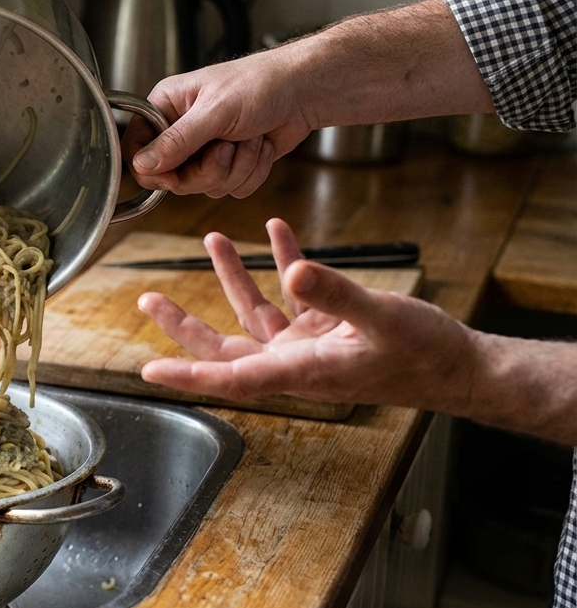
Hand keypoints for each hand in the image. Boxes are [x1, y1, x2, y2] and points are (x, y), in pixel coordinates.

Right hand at [128, 50, 314, 198]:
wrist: (306, 91)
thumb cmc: (262, 84)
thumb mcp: (215, 112)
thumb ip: (177, 141)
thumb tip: (142, 165)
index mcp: (167, 108)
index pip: (138, 150)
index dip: (155, 169)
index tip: (176, 172)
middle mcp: (182, 130)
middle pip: (174, 178)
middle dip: (209, 169)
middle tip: (227, 147)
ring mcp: (206, 149)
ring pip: (204, 187)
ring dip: (236, 168)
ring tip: (251, 139)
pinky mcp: (230, 164)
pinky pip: (230, 189)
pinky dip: (252, 173)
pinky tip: (261, 146)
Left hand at [136, 219, 477, 409]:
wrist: (458, 365)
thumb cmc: (424, 354)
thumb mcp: (381, 318)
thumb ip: (337, 294)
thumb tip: (294, 273)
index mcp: (300, 371)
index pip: (231, 377)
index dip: (187, 376)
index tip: (148, 371)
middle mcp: (294, 361)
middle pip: (223, 347)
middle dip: (184, 324)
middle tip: (147, 300)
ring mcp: (307, 345)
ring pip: (254, 313)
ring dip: (232, 276)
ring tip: (213, 237)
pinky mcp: (325, 327)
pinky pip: (293, 293)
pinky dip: (285, 262)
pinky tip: (279, 230)